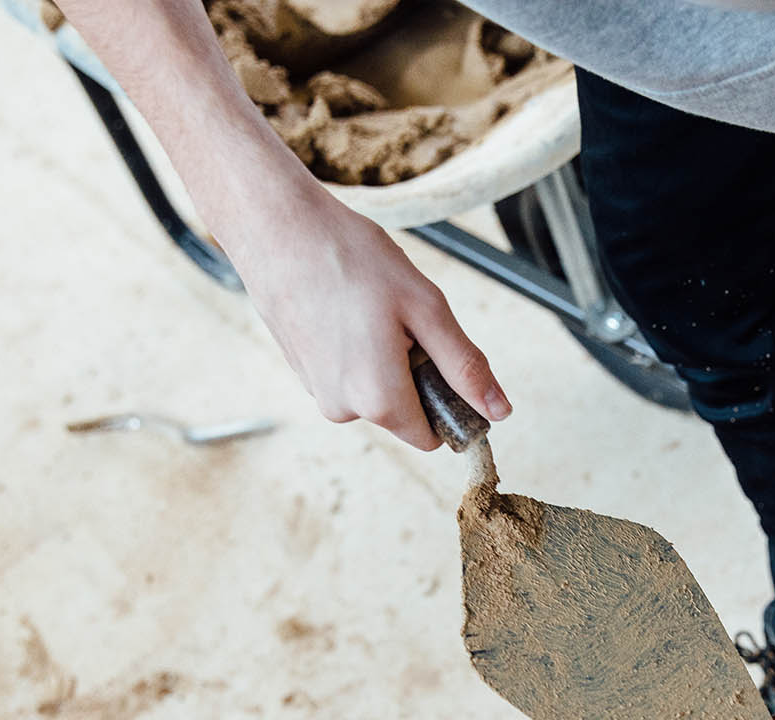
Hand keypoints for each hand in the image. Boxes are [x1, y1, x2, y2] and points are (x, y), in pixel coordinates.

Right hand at [219, 178, 510, 450]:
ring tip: (367, 307)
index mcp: (378, 400)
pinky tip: (344, 307)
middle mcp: (343, 409)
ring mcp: (317, 392)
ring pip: (373, 391)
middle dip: (413, 373)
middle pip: (402, 412)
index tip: (442, 357)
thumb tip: (499, 412)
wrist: (275, 227)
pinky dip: (356, 348)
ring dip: (384, 358)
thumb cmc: (352, 258)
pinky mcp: (301, 372)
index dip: (447, 403)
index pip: (431, 437)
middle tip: (399, 317)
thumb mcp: (426, 308)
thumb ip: (465, 366)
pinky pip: (347, 374)